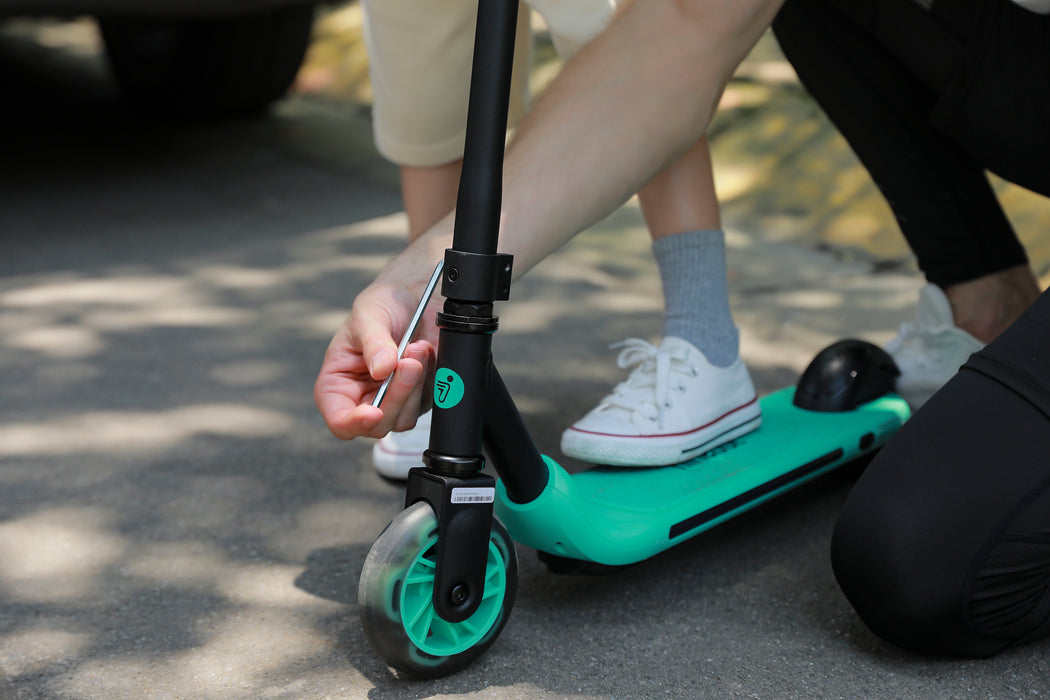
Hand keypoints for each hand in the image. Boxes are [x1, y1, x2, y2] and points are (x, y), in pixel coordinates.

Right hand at [314, 279, 438, 439]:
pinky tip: (427, 353)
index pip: (339, 421)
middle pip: (378, 424)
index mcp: (337, 384)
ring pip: (405, 417)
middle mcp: (363, 399)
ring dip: (416, 385)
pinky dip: (430, 379)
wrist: (414, 297)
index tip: (374, 411)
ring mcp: (392, 401)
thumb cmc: (381, 305)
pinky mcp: (418, 398)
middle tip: (409, 361)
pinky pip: (428, 403)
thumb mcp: (370, 316)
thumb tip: (382, 370)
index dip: (354, 423)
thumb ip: (374, 344)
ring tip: (418, 348)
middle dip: (397, 394)